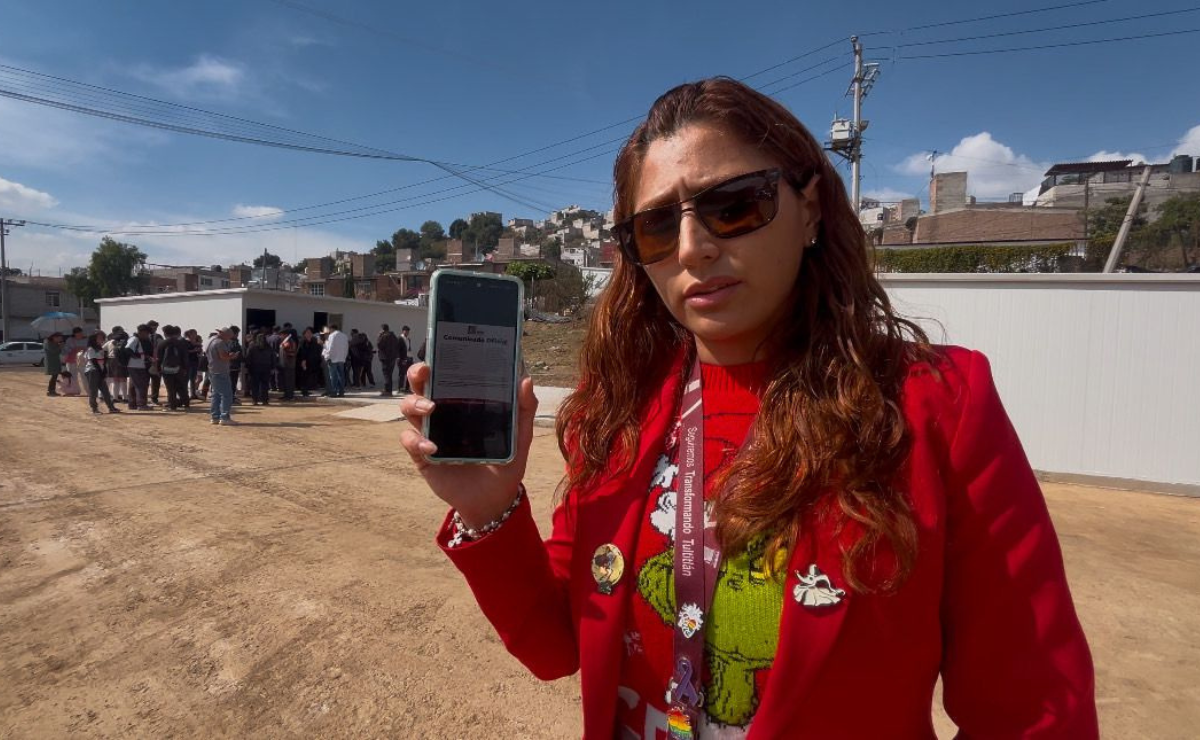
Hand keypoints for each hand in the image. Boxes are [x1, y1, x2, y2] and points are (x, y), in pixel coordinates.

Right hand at [399, 362, 537, 528]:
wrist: (495, 500)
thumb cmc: (506, 462)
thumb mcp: (520, 435)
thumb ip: (525, 409)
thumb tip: (525, 379)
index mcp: (464, 403)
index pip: (447, 375)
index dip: (439, 360)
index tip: (440, 350)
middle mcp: (443, 413)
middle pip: (421, 386)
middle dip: (417, 374)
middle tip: (425, 372)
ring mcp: (430, 433)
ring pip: (409, 409)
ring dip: (414, 403)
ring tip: (431, 409)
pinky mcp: (422, 456)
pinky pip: (409, 441)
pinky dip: (416, 441)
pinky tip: (432, 447)